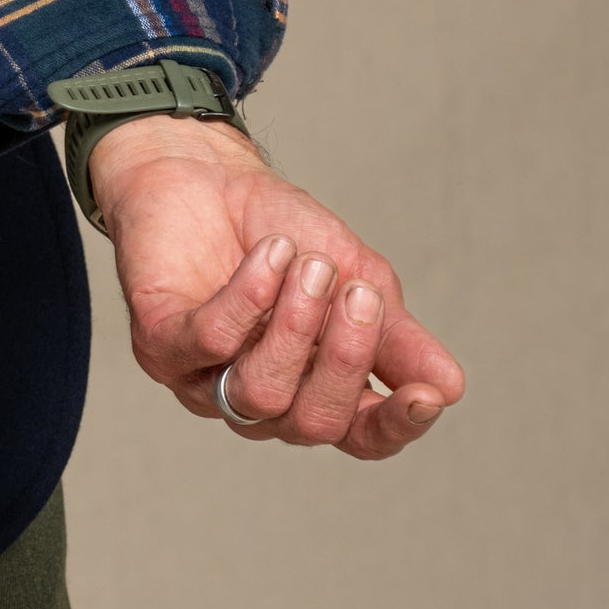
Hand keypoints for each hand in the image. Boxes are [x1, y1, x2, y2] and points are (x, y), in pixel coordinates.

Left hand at [89, 116, 464, 458]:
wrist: (205, 171)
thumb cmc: (280, 230)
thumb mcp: (354, 275)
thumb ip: (394, 333)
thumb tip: (449, 386)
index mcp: (314, 390)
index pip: (361, 438)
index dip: (395, 427)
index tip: (426, 395)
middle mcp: (261, 400)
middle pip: (314, 423)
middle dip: (343, 360)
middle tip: (356, 291)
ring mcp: (205, 381)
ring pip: (261, 393)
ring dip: (295, 325)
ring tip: (308, 263)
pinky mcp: (160, 345)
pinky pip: (209, 343)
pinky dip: (248, 299)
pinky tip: (270, 257)